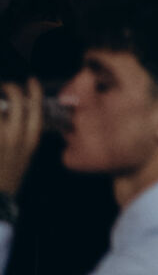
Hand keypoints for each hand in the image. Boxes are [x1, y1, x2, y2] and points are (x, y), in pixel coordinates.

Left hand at [0, 78, 44, 205]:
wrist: (0, 192)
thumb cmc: (13, 170)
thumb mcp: (27, 150)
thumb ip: (25, 130)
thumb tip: (17, 108)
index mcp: (31, 138)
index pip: (37, 106)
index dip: (34, 90)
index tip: (31, 81)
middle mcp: (16, 136)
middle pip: (16, 100)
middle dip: (10, 88)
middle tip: (5, 87)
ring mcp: (1, 138)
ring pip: (2, 109)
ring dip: (1, 103)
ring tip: (2, 104)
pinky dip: (0, 115)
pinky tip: (1, 115)